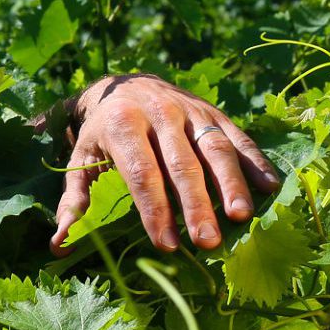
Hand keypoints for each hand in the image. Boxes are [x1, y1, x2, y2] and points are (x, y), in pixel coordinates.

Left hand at [50, 74, 278, 255]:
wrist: (125, 83)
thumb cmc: (102, 134)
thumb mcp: (81, 161)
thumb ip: (75, 202)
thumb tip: (60, 246)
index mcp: (122, 124)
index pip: (141, 172)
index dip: (155, 209)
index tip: (167, 245)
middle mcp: (159, 112)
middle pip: (181, 163)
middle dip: (196, 204)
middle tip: (208, 242)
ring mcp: (190, 109)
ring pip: (214, 147)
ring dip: (230, 183)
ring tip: (241, 217)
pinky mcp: (214, 110)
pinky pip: (237, 136)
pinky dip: (255, 161)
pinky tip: (270, 187)